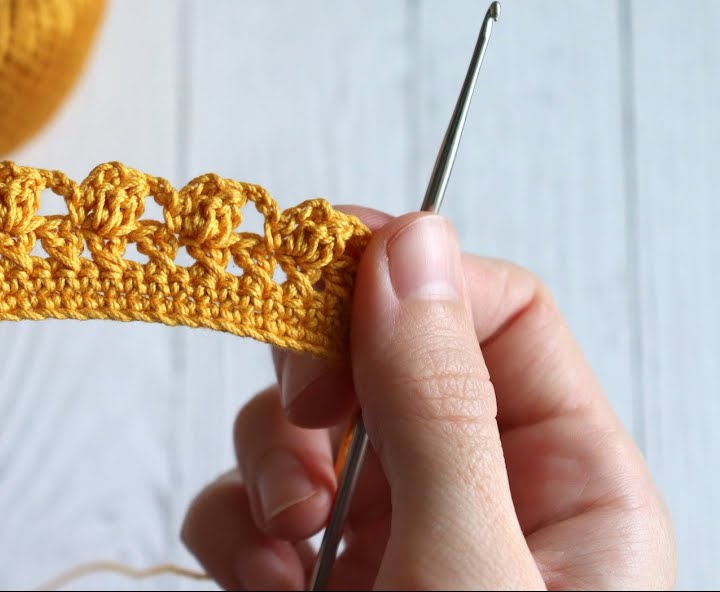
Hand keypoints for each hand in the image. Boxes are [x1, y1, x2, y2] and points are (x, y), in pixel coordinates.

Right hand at [181, 209, 674, 589]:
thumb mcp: (472, 564)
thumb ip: (437, 409)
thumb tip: (409, 243)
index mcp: (568, 482)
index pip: (493, 311)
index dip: (401, 279)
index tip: (311, 281)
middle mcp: (478, 495)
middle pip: (380, 355)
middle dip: (316, 382)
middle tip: (304, 420)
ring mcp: (392, 535)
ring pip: (298, 428)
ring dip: (267, 468)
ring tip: (288, 542)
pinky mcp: (315, 574)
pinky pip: (248, 505)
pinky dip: (234, 530)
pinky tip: (265, 582)